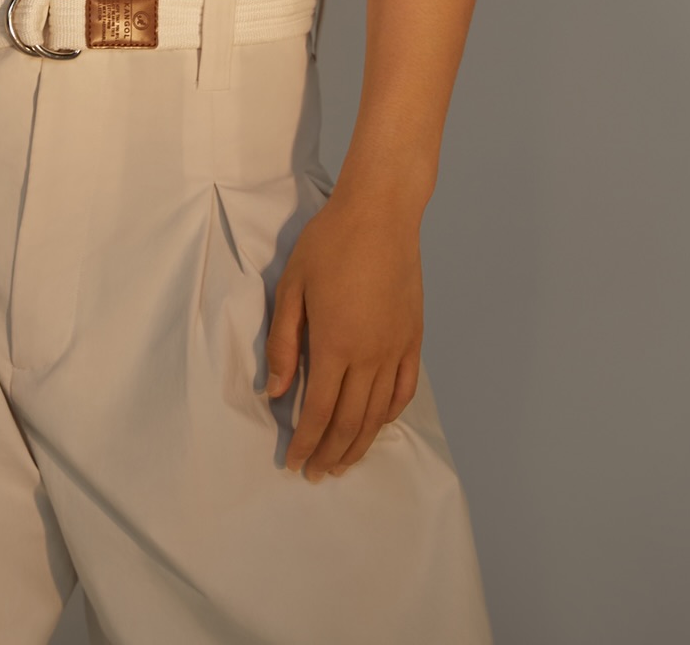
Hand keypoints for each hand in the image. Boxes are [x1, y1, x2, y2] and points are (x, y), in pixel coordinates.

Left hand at [265, 188, 422, 479]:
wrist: (381, 215)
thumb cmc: (329, 243)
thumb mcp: (292, 287)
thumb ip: (284, 344)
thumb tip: (277, 391)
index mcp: (335, 345)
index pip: (320, 411)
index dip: (306, 442)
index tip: (294, 463)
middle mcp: (370, 356)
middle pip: (351, 422)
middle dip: (331, 454)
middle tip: (316, 474)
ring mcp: (396, 349)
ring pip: (379, 414)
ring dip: (360, 445)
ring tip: (343, 463)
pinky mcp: (413, 339)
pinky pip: (403, 390)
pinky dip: (389, 416)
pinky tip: (377, 426)